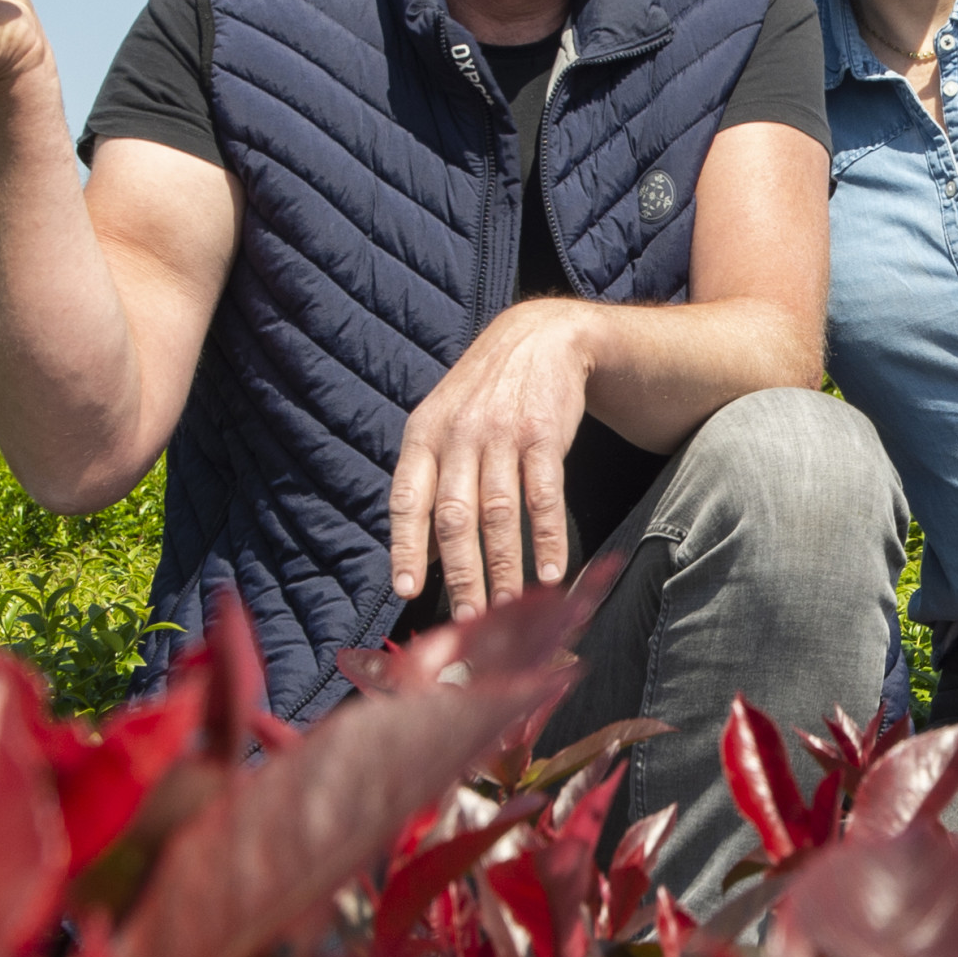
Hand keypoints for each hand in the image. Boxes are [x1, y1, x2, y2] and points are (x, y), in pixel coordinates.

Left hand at [389, 299, 601, 612]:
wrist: (539, 338)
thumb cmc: (483, 395)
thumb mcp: (441, 424)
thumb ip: (429, 484)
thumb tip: (421, 558)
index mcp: (423, 436)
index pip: (408, 499)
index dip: (406, 547)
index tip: (406, 590)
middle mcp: (458, 435)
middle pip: (455, 515)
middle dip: (461, 573)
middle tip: (467, 619)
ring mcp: (502, 434)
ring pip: (500, 513)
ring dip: (504, 566)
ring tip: (508, 608)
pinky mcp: (545, 435)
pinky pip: (545, 496)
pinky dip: (548, 537)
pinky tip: (551, 571)